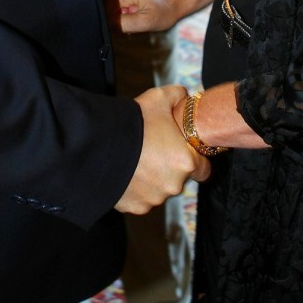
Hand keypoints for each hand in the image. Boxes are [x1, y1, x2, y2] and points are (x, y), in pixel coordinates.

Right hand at [113, 0, 222, 33]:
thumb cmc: (165, 11)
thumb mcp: (143, 23)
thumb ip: (120, 24)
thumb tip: (107, 23)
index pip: (106, 11)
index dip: (115, 21)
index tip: (130, 22)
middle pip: (109, 6)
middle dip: (120, 15)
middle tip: (137, 17)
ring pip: (114, 3)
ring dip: (124, 11)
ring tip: (139, 13)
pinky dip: (128, 7)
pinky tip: (139, 10)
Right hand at [114, 85, 210, 213]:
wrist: (99, 142)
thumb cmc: (134, 121)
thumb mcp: (159, 97)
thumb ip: (178, 96)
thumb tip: (184, 97)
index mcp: (185, 162)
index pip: (204, 170)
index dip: (196, 159)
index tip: (184, 151)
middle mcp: (173, 185)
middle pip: (179, 178)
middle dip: (170, 166)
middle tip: (155, 149)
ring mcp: (153, 199)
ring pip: (159, 189)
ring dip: (153, 178)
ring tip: (138, 159)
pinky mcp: (135, 207)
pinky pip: (141, 198)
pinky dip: (136, 188)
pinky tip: (127, 171)